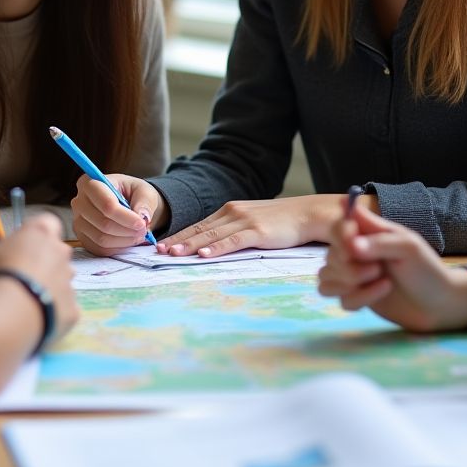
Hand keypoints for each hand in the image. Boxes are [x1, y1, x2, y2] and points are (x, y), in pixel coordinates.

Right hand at [0, 213, 78, 340]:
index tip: (17, 246)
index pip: (46, 223)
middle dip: (40, 262)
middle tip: (17, 277)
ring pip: (60, 281)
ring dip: (46, 288)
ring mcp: (68, 280)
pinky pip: (62, 308)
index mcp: (41, 232)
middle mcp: (60, 252)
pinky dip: (50, 313)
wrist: (10, 314)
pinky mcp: (72, 308)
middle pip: (54, 252)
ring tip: (21, 301)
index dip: (33, 233)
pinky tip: (32, 319)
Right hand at [70, 173, 164, 255]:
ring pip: (101, 238)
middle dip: (127, 230)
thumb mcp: (144, 191)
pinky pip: (99, 249)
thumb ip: (144, 202)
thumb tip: (142, 217)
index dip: (125, 216)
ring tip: (138, 235)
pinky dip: (117, 248)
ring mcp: (78, 221)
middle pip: (103, 222)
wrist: (126, 203)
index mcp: (90, 182)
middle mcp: (79, 202)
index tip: (142, 222)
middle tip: (143, 230)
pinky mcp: (82, 238)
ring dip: (124, 240)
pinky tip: (128, 240)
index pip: (106, 204)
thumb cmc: (133, 193)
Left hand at [157, 194, 343, 257]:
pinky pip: (232, 241)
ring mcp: (244, 220)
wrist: (308, 214)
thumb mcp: (253, 222)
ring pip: (211, 235)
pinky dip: (216, 248)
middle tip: (158, 252)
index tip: (161, 246)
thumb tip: (215, 245)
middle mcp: (232, 212)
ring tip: (173, 254)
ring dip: (190, 245)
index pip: (199, 225)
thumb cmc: (282, 221)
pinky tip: (203, 255)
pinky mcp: (257, 231)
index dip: (179, 235)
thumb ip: (234, 230)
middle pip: (199, 229)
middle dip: (177, 240)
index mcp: (230, 211)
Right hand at [318, 199, 466, 331]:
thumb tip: (350, 243)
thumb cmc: (427, 269)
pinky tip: (382, 292)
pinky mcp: (354, 297)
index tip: (355, 246)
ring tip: (378, 280)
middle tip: (377, 269)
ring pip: (326, 277)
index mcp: (368, 232)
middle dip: (349, 266)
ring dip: (349, 282)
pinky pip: (338, 299)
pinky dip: (358, 298)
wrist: (439, 305)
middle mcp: (356, 251)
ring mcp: (353, 275)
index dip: (340, 236)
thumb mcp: (408, 247)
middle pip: (329, 255)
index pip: (338, 226)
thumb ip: (378, 242)